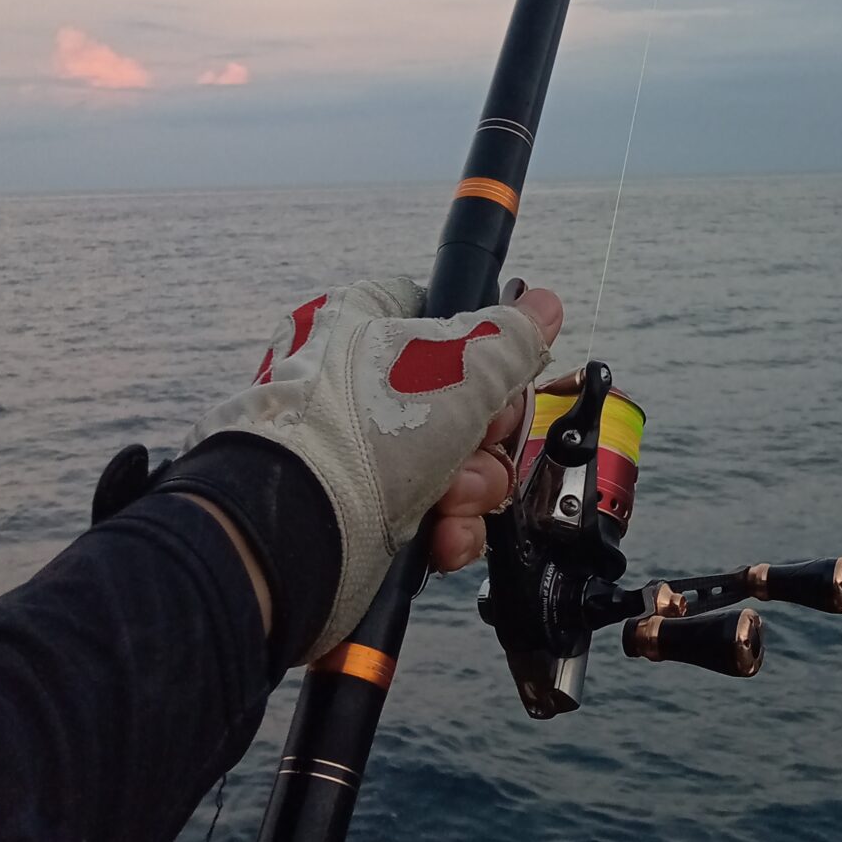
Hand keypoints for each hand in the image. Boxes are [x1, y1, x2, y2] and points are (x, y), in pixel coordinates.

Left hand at [179, 277, 561, 658]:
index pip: (444, 316)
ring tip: (453, 501)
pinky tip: (441, 537)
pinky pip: (435, 512)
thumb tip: (544, 304)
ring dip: (473, 488)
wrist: (297, 534)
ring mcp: (362, 450)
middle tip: (481, 444)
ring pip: (458, 462)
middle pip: (465, 400)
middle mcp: (362, 383)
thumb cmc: (368, 428)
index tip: (505, 375)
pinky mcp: (365, 510)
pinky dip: (448, 528)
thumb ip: (513, 334)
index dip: (487, 349)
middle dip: (488, 436)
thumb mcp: (463, 365)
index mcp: (368, 323)